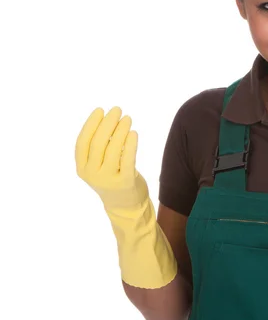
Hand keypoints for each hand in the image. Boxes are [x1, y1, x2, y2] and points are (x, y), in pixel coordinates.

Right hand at [75, 106, 176, 287]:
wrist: (128, 209)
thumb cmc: (116, 180)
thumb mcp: (102, 165)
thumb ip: (100, 147)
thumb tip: (106, 119)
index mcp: (82, 168)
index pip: (83, 141)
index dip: (91, 124)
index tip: (100, 110)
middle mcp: (92, 174)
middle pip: (98, 142)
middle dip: (107, 123)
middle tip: (117, 110)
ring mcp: (108, 179)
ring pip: (112, 148)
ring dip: (120, 130)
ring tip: (127, 118)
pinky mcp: (125, 182)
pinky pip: (127, 158)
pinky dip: (129, 144)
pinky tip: (134, 133)